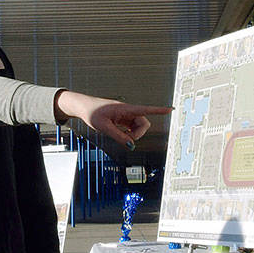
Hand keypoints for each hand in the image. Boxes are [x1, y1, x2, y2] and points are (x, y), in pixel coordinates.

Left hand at [53, 91, 171, 147]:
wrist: (82, 107)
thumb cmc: (92, 113)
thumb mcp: (104, 127)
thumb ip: (118, 136)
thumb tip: (131, 145)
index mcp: (125, 109)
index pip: (146, 109)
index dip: (159, 110)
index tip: (171, 109)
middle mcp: (128, 111)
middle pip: (144, 123)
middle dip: (138, 134)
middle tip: (126, 140)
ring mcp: (125, 115)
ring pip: (138, 126)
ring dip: (133, 134)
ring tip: (120, 135)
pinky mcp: (122, 118)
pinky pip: (131, 127)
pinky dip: (128, 133)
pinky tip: (120, 133)